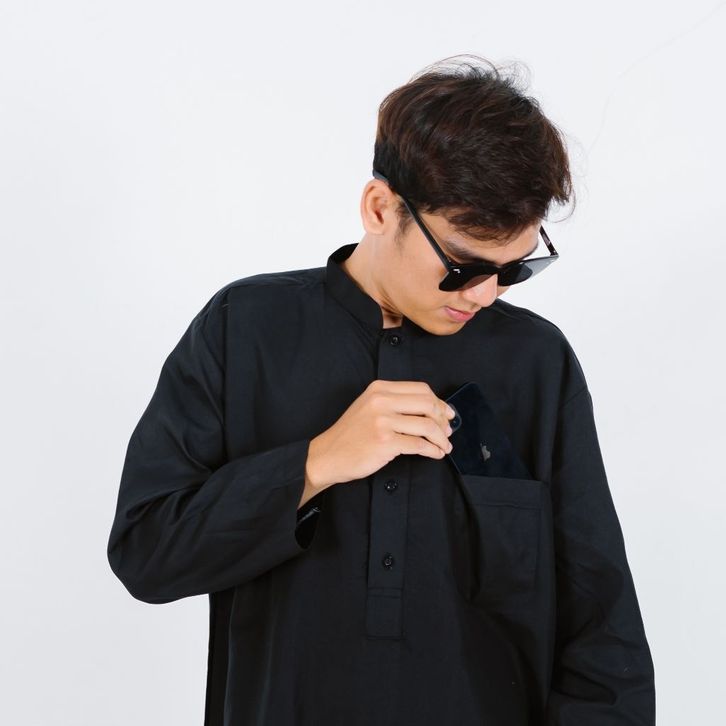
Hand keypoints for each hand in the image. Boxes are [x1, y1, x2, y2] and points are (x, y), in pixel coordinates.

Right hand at [304, 379, 455, 492]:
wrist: (328, 454)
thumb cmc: (351, 434)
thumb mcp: (369, 407)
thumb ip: (395, 403)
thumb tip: (432, 409)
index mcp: (379, 389)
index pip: (421, 389)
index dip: (439, 402)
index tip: (447, 413)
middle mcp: (381, 401)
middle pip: (428, 404)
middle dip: (443, 420)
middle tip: (447, 432)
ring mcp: (383, 421)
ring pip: (427, 425)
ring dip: (441, 438)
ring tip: (444, 446)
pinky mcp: (385, 442)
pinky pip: (419, 444)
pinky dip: (432, 450)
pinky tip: (435, 454)